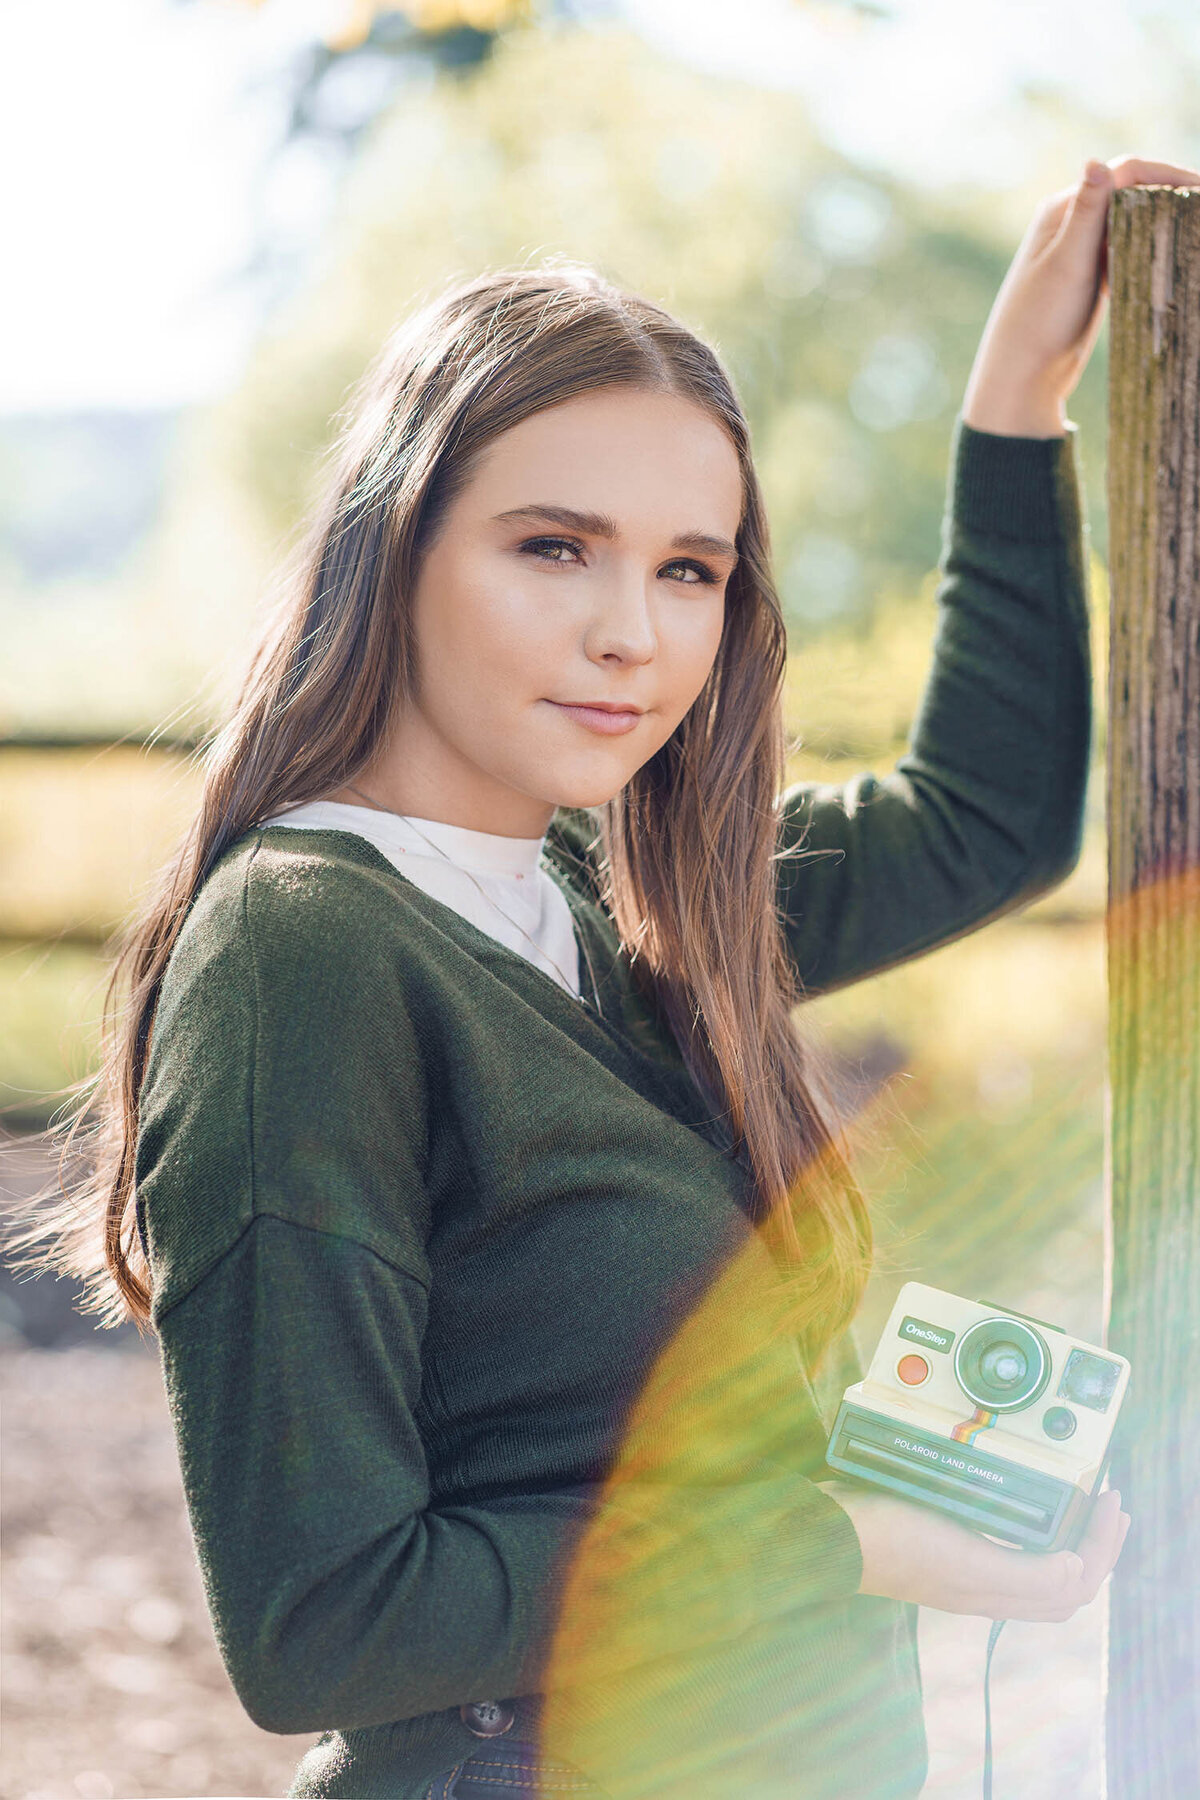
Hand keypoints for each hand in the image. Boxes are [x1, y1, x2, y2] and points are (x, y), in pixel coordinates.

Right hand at [818, 1477, 1130, 1621]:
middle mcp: (983, 1584)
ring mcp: (960, 1563)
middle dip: (1096, 1546)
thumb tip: (1078, 1570)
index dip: (1102, 1549)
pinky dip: (1028, 1524)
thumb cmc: (896, 1544)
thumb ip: (1024, 1574)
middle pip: (1060, 1581)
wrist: (834, 1534)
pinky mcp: (940, 1541)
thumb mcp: (965, 1561)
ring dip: (1067, 1536)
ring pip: (1035, 1563)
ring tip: (1080, 1504)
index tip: (1112, 1503)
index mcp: (995, 1591)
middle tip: (1111, 1503)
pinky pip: (1002, 1542)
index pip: (1073, 1585)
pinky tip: (1022, 1499)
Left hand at [962, 153, 1199, 437]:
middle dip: (1169, 198)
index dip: (1166, 175)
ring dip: (1162, 225)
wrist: (1022, 374)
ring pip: (1132, 224)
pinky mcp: (1090, 277)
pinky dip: (1149, 251)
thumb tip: (1095, 161)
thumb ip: (1086, 214)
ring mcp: (1080, 251)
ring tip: (1194, 234)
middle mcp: (1070, 224)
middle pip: (1132, 195)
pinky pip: (1127, 252)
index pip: (1124, 174)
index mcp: (1062, 210)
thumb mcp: (1067, 264)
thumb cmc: (1039, 321)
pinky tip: (1172, 260)